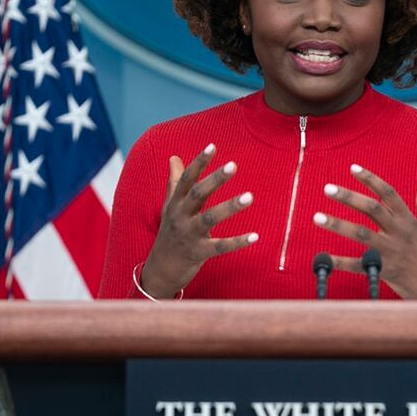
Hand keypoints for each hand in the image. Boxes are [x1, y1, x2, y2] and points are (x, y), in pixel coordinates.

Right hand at [141, 144, 257, 297]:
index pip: (187, 179)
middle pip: (198, 194)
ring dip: (230, 207)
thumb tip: (174, 157)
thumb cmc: (170, 232)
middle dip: (214, 179)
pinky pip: (220, 247)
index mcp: (175, 203)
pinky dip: (238, 242)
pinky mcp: (198, 253)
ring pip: (210, 218)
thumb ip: (175, 182)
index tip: (213, 146)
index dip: (199, 162)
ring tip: (250, 196)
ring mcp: (188, 235)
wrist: (160, 269)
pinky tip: (255, 236)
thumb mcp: (170, 206)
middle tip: (233, 165)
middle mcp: (180, 216)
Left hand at [313, 164, 416, 299]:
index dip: (371, 179)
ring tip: (317, 217)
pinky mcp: (384, 270)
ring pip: (361, 234)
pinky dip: (340, 262)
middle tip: (327, 189)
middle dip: (349, 197)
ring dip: (338, 224)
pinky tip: (324, 258)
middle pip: (372, 209)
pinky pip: (359, 265)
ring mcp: (390, 251)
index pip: (388, 194)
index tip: (353, 168)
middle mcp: (398, 233)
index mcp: (408, 221)